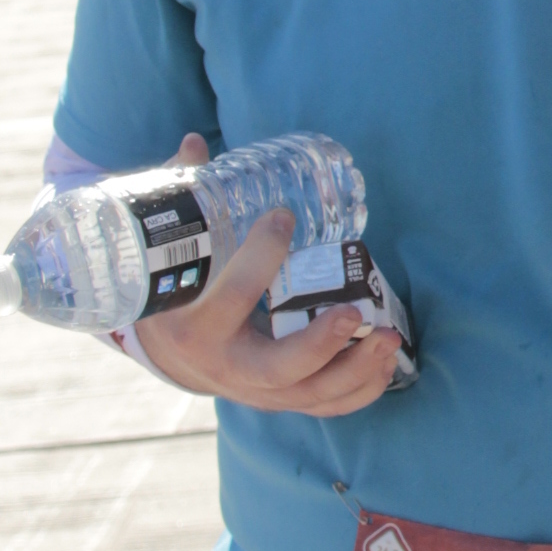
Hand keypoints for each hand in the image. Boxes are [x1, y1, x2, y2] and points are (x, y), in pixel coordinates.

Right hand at [135, 134, 402, 414]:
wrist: (168, 351)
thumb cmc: (174, 289)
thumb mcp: (163, 248)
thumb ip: (180, 198)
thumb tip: (195, 144)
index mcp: (194, 326)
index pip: (231, 295)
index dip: (260, 256)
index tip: (284, 217)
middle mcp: (226, 367)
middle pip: (277, 369)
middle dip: (319, 344)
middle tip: (352, 311)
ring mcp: (256, 390)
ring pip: (310, 394)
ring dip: (355, 370)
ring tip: (388, 337)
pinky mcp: (281, 400)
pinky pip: (325, 406)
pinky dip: (359, 390)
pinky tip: (386, 361)